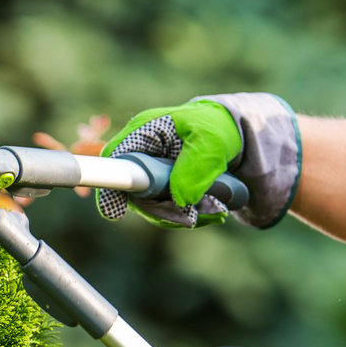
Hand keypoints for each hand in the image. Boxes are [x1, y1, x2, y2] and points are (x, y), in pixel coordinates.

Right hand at [98, 92, 299, 228]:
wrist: (235, 136)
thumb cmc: (219, 128)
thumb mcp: (211, 143)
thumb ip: (195, 167)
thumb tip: (180, 200)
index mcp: (142, 132)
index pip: (114, 160)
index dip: (110, 187)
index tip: (117, 212)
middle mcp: (139, 155)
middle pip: (131, 192)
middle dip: (161, 210)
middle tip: (192, 217)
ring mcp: (148, 173)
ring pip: (150, 207)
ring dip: (180, 216)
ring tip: (214, 211)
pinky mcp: (160, 188)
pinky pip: (165, 211)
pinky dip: (187, 216)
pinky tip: (212, 212)